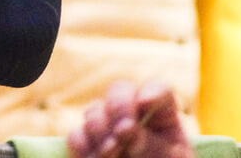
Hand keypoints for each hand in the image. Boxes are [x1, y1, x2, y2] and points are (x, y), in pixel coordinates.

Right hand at [67, 80, 192, 157]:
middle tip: (124, 132)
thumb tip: (128, 129)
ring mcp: (108, 132)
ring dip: (100, 129)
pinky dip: (82, 146)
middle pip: (120, 90)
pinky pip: (75, 135)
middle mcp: (135, 120)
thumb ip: (155, 147)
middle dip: (118, 107)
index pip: (159, 90)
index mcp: (164, 122)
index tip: (146, 105)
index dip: (151, 91)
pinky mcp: (88, 148)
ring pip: (94, 110)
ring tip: (112, 153)